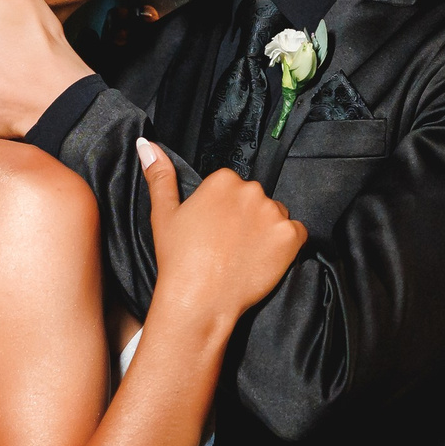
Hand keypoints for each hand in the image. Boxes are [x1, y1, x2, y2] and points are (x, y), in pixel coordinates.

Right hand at [139, 139, 306, 324]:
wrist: (199, 300)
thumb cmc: (179, 260)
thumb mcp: (164, 214)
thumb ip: (159, 176)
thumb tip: (147, 145)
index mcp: (222, 180)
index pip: (232, 187)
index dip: (224, 211)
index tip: (215, 230)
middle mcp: (251, 190)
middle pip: (255, 200)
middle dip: (246, 219)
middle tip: (228, 246)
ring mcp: (273, 213)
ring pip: (276, 215)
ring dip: (266, 231)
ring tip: (244, 255)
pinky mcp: (290, 237)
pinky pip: (297, 234)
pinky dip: (286, 246)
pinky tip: (264, 259)